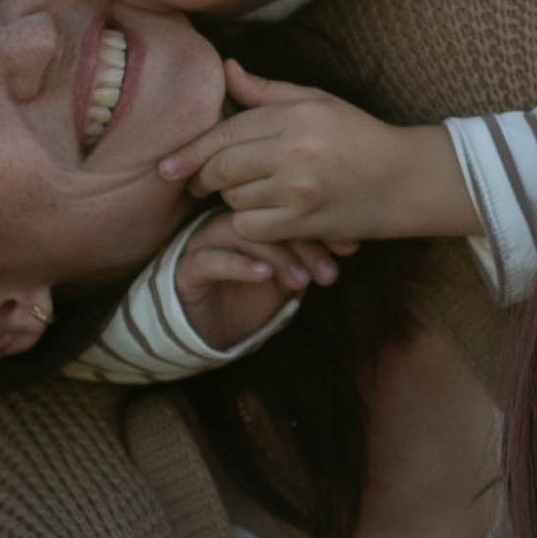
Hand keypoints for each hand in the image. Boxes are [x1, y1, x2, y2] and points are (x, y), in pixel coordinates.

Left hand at [160, 64, 479, 247]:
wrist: (405, 180)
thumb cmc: (359, 135)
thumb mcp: (316, 101)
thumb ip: (265, 90)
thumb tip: (225, 68)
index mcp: (294, 115)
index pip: (225, 133)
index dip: (190, 152)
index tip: (166, 166)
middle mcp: (293, 150)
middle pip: (222, 167)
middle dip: (202, 177)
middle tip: (196, 182)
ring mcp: (298, 188)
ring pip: (235, 198)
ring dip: (231, 199)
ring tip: (247, 191)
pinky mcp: (304, 221)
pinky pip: (251, 226)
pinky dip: (247, 224)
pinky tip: (260, 215)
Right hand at [172, 204, 354, 356]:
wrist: (209, 331)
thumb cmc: (252, 298)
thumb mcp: (289, 278)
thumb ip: (310, 258)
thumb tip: (348, 243)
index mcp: (252, 216)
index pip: (286, 206)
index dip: (320, 225)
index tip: (350, 248)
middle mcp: (227, 221)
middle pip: (265, 216)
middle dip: (302, 243)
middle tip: (328, 273)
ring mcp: (203, 241)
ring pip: (239, 234)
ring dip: (275, 256)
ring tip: (301, 280)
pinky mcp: (186, 267)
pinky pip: (210, 259)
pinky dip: (238, 265)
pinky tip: (264, 276)